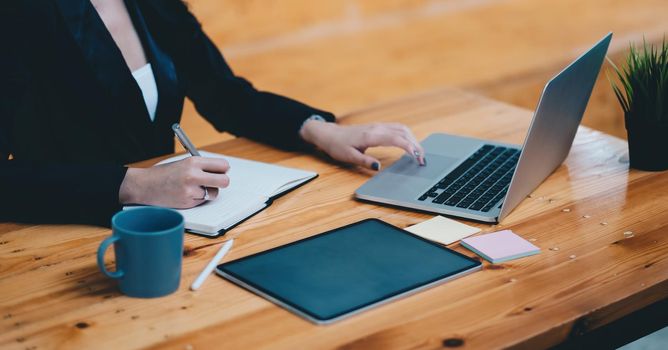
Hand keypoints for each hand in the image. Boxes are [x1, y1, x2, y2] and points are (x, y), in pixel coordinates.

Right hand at [119, 156, 229, 207]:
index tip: (220, 171)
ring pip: (214, 193)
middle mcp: (193, 175)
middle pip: (224, 181)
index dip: (223, 169)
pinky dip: (198, 198)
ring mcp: (190, 190)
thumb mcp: (183, 163)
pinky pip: (202, 201)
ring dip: (209, 192)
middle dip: (222, 182)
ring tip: (195, 188)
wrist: (144, 185)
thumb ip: (202, 166)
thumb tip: (223, 171)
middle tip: (215, 182)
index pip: (223, 165)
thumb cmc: (164, 174)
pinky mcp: (187, 202)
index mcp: (193, 162)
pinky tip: (187, 194)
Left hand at [300, 120, 424, 169]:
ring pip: (402, 129)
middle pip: (403, 132)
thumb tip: (378, 167)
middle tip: (423, 160)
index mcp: (371, 135)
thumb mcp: (348, 156)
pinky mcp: (378, 127)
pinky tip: (410, 144)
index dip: (409, 147)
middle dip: (416, 145)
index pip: (396, 139)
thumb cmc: (337, 145)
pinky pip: (397, 128)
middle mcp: (377, 128)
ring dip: (413, 139)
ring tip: (420, 154)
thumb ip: (364, 161)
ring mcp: (378, 126)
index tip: (417, 157)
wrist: (329, 134)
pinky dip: (407, 136)